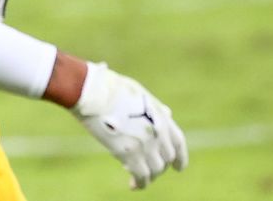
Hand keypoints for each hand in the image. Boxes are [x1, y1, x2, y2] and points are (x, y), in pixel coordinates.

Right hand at [71, 62, 188, 188]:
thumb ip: (154, 106)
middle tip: (147, 169)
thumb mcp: (138, 93)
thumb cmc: (108, 87)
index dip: (180, 158)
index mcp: (161, 117)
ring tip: (137, 176)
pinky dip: (140, 183)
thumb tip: (168, 113)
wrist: (92, 91)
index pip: (179, 143)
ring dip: (148, 175)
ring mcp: (145, 143)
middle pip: (166, 158)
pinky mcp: (129, 153)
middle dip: (158, 166)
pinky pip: (141, 175)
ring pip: (155, 169)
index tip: (178, 168)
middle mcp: (158, 132)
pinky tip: (134, 185)